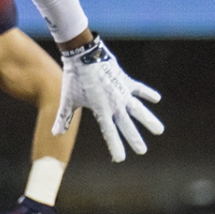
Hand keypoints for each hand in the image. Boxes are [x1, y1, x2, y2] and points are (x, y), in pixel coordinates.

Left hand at [54, 36, 162, 161]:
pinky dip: (147, 93)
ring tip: (159, 130)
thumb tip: (55, 134)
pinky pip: (138, 88)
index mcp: (101, 110)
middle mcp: (115, 103)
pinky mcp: (125, 80)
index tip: (120, 159)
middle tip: (142, 151)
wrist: (83, 55)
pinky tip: (157, 99)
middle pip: (127, 125)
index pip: (110, 133)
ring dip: (149, 120)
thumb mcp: (68, 100)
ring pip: (138, 109)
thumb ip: (64, 118)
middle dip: (135, 139)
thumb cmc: (74, 79)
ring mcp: (122, 92)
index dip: (115, 146)